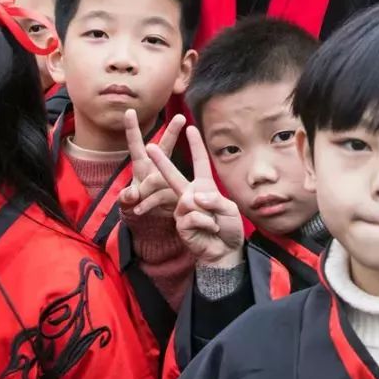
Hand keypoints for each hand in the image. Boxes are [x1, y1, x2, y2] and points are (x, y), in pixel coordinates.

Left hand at [119, 111, 186, 220]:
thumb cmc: (138, 207)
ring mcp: (168, 180)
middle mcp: (156, 169)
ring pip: (159, 178)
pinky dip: (149, 204)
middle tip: (180, 117)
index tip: (129, 111)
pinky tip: (140, 210)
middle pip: (165, 147)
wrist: (154, 225)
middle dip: (172, 132)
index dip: (132, 128)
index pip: (136, 145)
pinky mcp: (176, 194)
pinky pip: (162, 195)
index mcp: (142, 167)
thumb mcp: (127, 204)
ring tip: (136, 205)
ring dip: (144, 193)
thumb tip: (133, 194)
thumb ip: (126, 198)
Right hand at [144, 125, 244, 268]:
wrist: (225, 251)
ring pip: (190, 201)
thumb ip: (213, 200)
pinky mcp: (180, 223)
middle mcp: (190, 194)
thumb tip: (193, 198)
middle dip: (161, 160)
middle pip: (173, 175)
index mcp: (203, 186)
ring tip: (214, 225)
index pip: (199, 162)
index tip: (190, 128)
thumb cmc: (229, 228)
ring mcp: (183, 209)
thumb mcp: (229, 209)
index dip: (196, 145)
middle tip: (149, 146)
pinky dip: (206, 223)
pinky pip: (193, 216)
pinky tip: (209, 231)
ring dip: (209, 214)